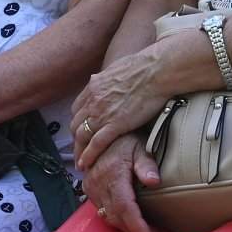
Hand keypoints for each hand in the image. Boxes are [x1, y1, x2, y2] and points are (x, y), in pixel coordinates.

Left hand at [72, 40, 177, 168]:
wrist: (155, 71)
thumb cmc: (142, 67)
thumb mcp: (114, 68)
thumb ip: (103, 77)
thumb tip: (97, 77)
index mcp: (93, 87)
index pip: (77, 110)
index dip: (78, 122)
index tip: (81, 131)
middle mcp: (93, 101)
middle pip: (76, 125)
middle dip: (76, 140)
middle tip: (79, 151)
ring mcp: (102, 114)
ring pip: (82, 137)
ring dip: (79, 152)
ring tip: (80, 164)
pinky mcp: (115, 125)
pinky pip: (96, 144)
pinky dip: (88, 156)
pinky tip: (85, 165)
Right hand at [82, 133, 162, 231]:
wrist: (102, 132)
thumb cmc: (126, 139)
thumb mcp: (140, 146)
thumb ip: (147, 164)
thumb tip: (154, 181)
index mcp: (113, 173)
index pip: (124, 207)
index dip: (137, 226)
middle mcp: (98, 182)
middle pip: (116, 216)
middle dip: (134, 231)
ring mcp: (91, 187)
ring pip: (107, 216)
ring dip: (125, 228)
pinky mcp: (88, 189)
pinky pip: (101, 211)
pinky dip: (115, 219)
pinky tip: (128, 222)